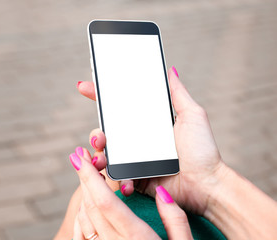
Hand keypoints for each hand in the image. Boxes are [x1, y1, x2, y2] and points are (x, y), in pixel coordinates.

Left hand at [70, 147, 192, 239]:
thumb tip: (161, 191)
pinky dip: (83, 215)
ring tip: (85, 175)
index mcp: (137, 238)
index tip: (78, 158)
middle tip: (78, 156)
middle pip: (90, 205)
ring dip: (82, 194)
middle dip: (82, 178)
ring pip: (85, 218)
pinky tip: (87, 205)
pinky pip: (85, 235)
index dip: (88, 177)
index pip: (105, 202)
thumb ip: (175, 219)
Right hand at [78, 66, 225, 214]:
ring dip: (98, 155)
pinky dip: (111, 176)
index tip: (84, 86)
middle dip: (96, 134)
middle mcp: (136, 141)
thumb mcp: (192, 116)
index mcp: (146, 124)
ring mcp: (133, 161)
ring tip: (102, 156)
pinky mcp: (134, 178)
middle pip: (105, 133)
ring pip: (105, 154)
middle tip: (100, 137)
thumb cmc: (203, 151)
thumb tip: (169, 69)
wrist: (207, 184)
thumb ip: (178, 93)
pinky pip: (115, 176)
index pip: (119, 108)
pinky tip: (118, 175)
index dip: (99, 96)